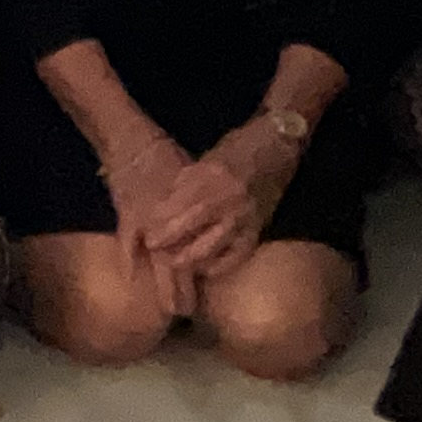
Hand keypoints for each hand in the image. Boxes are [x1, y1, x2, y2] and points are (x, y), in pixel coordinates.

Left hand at [133, 146, 266, 280]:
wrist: (276, 151)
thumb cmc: (236, 152)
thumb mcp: (204, 160)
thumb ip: (183, 185)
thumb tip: (159, 210)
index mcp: (213, 175)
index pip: (182, 200)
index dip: (162, 217)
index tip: (145, 227)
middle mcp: (230, 197)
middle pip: (195, 222)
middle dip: (169, 237)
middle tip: (152, 246)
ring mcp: (245, 217)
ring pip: (212, 244)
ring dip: (188, 256)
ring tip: (172, 261)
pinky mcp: (257, 231)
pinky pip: (235, 256)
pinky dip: (217, 266)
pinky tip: (202, 269)